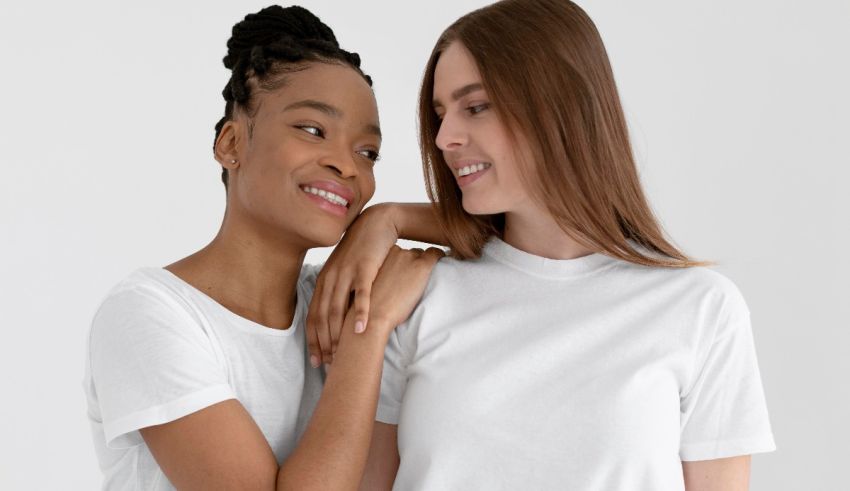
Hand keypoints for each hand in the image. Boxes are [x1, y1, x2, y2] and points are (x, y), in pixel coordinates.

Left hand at [307, 205, 398, 365]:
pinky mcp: (365, 268)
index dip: (313, 341)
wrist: (375, 223)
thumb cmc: (361, 251)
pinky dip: (359, 313)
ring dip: (337, 334)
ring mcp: (346, 273)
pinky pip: (360, 294)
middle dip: (323, 343)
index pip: (313, 316)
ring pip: (337, 308)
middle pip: (322, 317)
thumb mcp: (344, 272)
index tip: (316, 362)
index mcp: (323, 281)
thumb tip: (337, 319)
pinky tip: (361, 329)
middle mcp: (330, 278)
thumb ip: (339, 293)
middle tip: (328, 365)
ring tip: (341, 354)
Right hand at [366, 245, 444, 336]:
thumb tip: (398, 280)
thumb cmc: (374, 306)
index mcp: (384, 255)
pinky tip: (445, 261)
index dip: (409, 262)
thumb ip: (387, 276)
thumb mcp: (376, 284)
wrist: (375, 316)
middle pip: (413, 253)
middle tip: (418, 278)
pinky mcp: (421, 266)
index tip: (412, 271)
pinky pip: (436, 253)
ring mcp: (410, 258)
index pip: (402, 253)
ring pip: (424, 255)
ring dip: (427, 264)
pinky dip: (441, 256)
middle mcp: (397, 252)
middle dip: (417, 264)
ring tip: (430, 276)